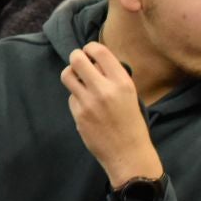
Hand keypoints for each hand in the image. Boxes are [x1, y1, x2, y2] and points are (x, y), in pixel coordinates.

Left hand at [61, 41, 162, 186]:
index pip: (100, 52)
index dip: (90, 47)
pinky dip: (76, 97)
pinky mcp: (78, 115)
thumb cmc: (133, 124)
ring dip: (71, 74)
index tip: (90, 51)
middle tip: (80, 62)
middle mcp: (104, 89)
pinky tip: (87, 106)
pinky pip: (71, 97)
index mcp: (122, 82)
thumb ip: (114, 78)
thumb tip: (95, 62)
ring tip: (79, 80)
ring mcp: (88, 103)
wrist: (128, 153)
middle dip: (76, 57)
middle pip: (77, 59)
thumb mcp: (131, 96)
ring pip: (67, 75)